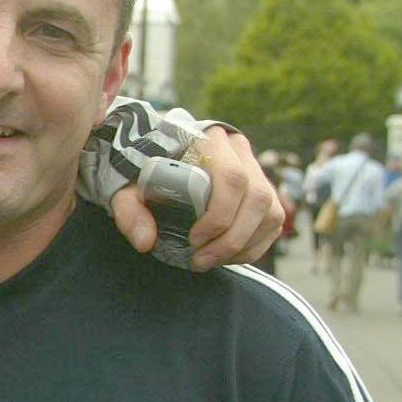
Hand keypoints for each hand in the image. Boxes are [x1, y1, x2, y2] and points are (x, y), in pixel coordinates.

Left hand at [109, 125, 280, 269]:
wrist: (157, 158)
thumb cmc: (144, 173)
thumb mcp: (127, 187)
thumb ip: (130, 210)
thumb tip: (145, 242)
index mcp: (210, 140)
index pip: (233, 178)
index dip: (219, 215)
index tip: (194, 240)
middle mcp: (240, 151)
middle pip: (258, 197)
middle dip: (231, 238)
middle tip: (200, 260)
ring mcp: (258, 171)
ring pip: (271, 213)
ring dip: (244, 246)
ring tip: (210, 261)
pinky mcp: (266, 192)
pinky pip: (274, 224)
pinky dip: (253, 247)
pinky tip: (226, 257)